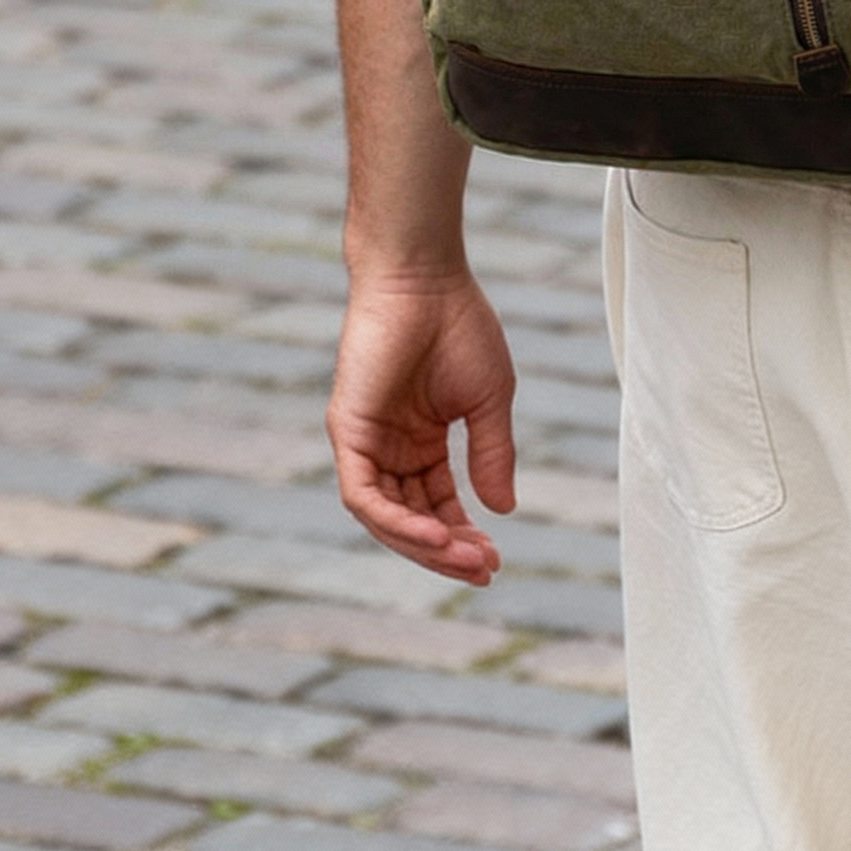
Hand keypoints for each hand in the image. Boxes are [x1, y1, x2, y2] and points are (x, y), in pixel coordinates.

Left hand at [330, 266, 517, 581]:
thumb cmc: (458, 327)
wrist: (425, 278)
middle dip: (446, 552)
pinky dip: (396, 521)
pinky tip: (436, 534)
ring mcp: (364, 441)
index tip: (496, 560)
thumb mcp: (490, 402)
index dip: (464, 537)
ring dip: (424, 545)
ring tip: (466, 559)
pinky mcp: (346, 430)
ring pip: (384, 518)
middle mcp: (388, 448)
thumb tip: (503, 511)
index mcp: (420, 442)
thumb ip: (492, 456)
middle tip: (484, 572)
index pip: (436, 506)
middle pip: (411, 520)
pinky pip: (363, 495)